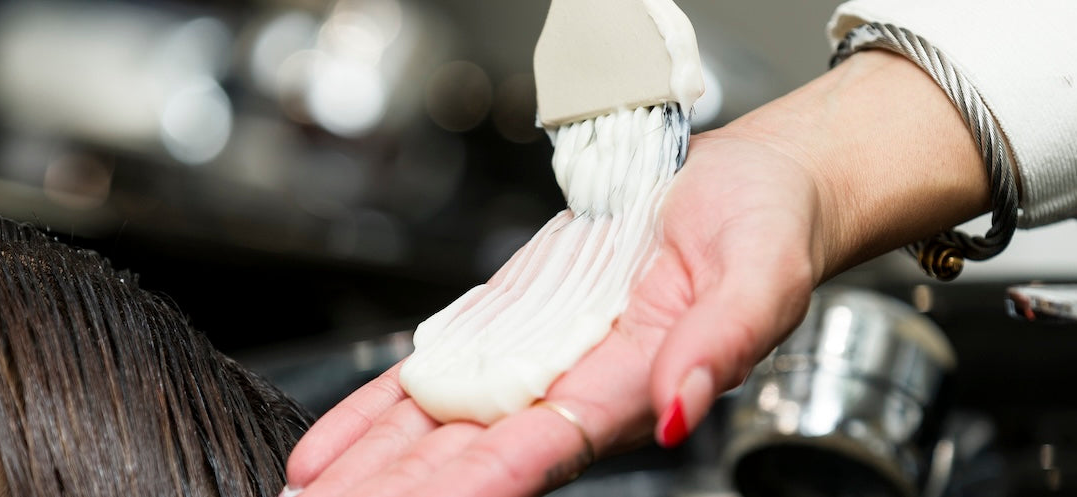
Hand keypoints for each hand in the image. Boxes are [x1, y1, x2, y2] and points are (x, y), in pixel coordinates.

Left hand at [280, 50, 986, 496]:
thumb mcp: (761, 273)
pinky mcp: (508, 329)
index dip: (485, 477)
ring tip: (311, 495)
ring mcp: (535, 362)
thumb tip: (681, 407)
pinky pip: (434, 380)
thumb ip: (723, 341)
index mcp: (636, 383)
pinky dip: (379, 414)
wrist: (743, 188)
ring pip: (441, 428)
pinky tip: (333, 447)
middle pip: (477, 454)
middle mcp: (575, 388)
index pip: (550, 443)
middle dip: (407, 490)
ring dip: (377, 466)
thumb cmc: (764, 230)